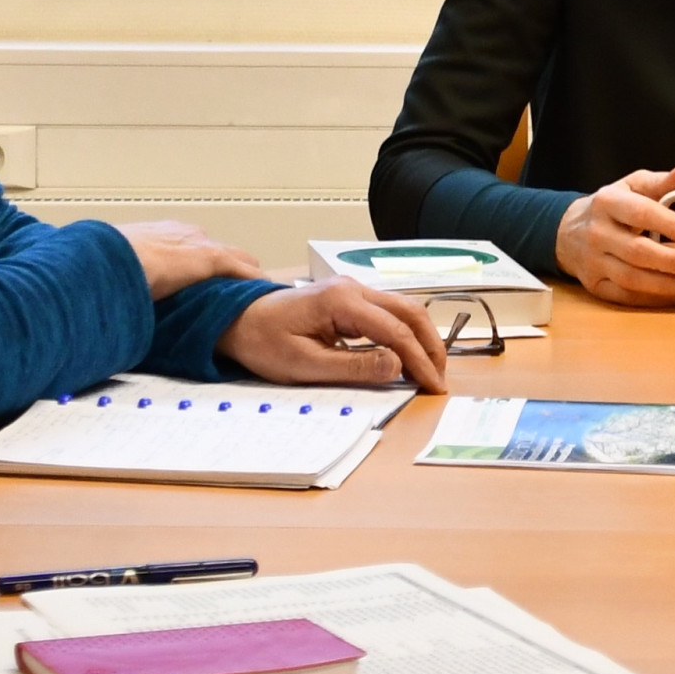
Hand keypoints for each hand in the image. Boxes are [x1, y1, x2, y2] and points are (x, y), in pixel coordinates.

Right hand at [120, 219, 265, 300]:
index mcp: (161, 234)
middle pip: (220, 249)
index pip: (192, 246)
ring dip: (245, 275)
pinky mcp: (212, 257)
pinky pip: (244, 271)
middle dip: (229, 267)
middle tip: (234, 288)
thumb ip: (129, 279)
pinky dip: (254, 282)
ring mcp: (200, 244)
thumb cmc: (109, 264)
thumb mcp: (119, 270)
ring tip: (254, 294)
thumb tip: (122, 295)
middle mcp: (185, 234)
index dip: (201, 262)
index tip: (203, 276)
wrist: (116, 259)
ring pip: (238, 259)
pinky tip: (264, 293)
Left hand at [219, 280, 450, 393]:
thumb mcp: (306, 364)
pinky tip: (407, 355)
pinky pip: (387, 312)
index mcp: (342, 300)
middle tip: (440, 377)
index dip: (419, 360)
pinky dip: (404, 333)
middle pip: (410, 312)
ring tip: (429, 369)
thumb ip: (354, 367)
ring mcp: (351, 290)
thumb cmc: (262, 342)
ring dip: (420, 337)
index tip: (432, 385)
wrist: (235, 320)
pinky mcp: (348, 299)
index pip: (396, 331)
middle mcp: (352, 288)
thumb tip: (396, 366)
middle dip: (430, 345)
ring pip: (403, 309)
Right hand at [557, 162, 674, 306]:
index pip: (642, 214)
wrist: (568, 231)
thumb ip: (663, 181)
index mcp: (608, 202)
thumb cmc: (611, 207)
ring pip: (632, 279)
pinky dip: (654, 299)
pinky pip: (626, 296)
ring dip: (668, 285)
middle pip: (639, 252)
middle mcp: (597, 233)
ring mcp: (593, 262)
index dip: (674, 226)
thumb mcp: (632, 186)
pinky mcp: (594, 285)